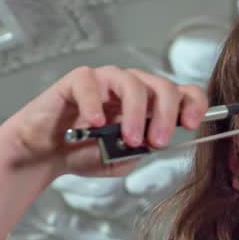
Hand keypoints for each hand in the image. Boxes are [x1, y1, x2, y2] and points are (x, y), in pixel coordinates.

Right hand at [2, 66, 206, 177]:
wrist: (45, 154)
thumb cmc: (85, 152)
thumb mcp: (122, 159)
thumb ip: (141, 150)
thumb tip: (155, 141)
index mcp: (149, 104)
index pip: (182, 92)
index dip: (193, 103)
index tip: (191, 124)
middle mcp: (131, 87)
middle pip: (162, 85)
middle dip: (166, 114)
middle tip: (159, 141)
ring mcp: (105, 80)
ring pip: (131, 82)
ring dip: (136, 113)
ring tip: (129, 139)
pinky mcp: (77, 80)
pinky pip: (91, 83)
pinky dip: (96, 103)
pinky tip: (95, 124)